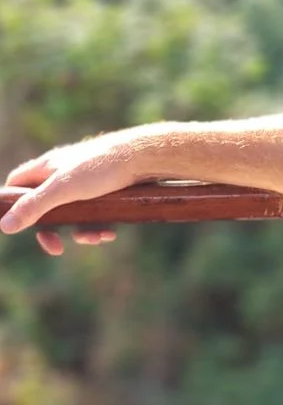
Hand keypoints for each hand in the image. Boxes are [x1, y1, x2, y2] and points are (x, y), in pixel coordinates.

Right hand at [2, 133, 142, 253]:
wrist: (146, 156)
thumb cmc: (102, 167)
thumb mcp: (63, 189)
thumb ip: (34, 206)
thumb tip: (5, 226)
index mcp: (47, 167)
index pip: (16, 184)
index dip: (12, 204)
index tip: (17, 225)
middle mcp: (64, 173)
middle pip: (44, 206)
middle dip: (51, 230)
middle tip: (57, 247)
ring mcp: (86, 181)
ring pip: (72, 214)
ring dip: (80, 231)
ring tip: (97, 238)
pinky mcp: (106, 189)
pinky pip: (94, 213)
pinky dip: (98, 226)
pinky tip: (109, 233)